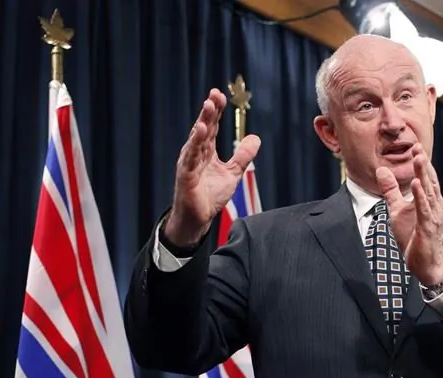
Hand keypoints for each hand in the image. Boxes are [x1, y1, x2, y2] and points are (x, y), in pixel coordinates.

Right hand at [164, 88, 260, 247]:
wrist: (198, 218)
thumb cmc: (210, 195)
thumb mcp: (233, 173)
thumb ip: (243, 156)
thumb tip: (256, 138)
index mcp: (207, 150)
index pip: (212, 126)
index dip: (216, 111)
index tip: (220, 95)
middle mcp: (197, 153)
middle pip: (204, 127)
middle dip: (209, 110)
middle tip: (215, 94)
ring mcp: (190, 162)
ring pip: (197, 138)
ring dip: (202, 121)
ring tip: (208, 106)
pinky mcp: (186, 174)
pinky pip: (191, 156)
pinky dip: (195, 143)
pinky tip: (200, 130)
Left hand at [375, 144, 442, 285]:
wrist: (425, 263)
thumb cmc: (414, 237)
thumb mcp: (397, 210)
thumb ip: (391, 191)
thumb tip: (381, 171)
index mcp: (428, 200)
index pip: (425, 177)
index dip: (420, 162)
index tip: (414, 146)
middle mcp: (434, 205)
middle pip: (428, 180)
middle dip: (423, 164)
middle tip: (417, 147)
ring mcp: (432, 216)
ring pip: (428, 192)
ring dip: (423, 175)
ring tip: (418, 159)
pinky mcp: (428, 227)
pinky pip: (424, 209)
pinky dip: (420, 196)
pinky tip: (416, 185)